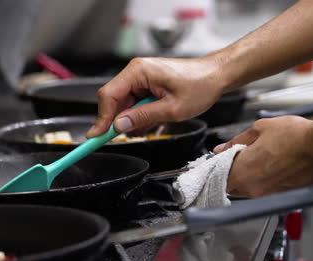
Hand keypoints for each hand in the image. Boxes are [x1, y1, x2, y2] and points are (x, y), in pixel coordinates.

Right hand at [86, 57, 224, 137]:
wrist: (215, 76)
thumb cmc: (199, 86)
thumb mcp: (172, 109)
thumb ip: (143, 117)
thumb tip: (119, 126)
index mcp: (139, 71)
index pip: (109, 95)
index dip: (101, 118)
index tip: (96, 136)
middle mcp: (136, 71)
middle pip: (114, 100)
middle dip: (119, 121)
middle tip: (128, 136)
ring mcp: (141, 78)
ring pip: (125, 104)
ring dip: (134, 120)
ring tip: (154, 124)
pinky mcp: (147, 85)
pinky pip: (135, 103)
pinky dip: (141, 116)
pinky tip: (155, 120)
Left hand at [214, 116, 312, 196]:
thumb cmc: (296, 137)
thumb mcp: (260, 128)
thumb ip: (236, 140)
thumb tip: (221, 148)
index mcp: (243, 171)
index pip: (218, 176)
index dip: (217, 166)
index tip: (219, 159)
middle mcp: (253, 188)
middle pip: (231, 186)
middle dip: (230, 172)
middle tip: (238, 158)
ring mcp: (267, 194)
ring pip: (247, 190)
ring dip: (246, 178)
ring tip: (258, 160)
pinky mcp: (281, 196)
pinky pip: (263, 192)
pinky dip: (262, 182)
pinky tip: (271, 167)